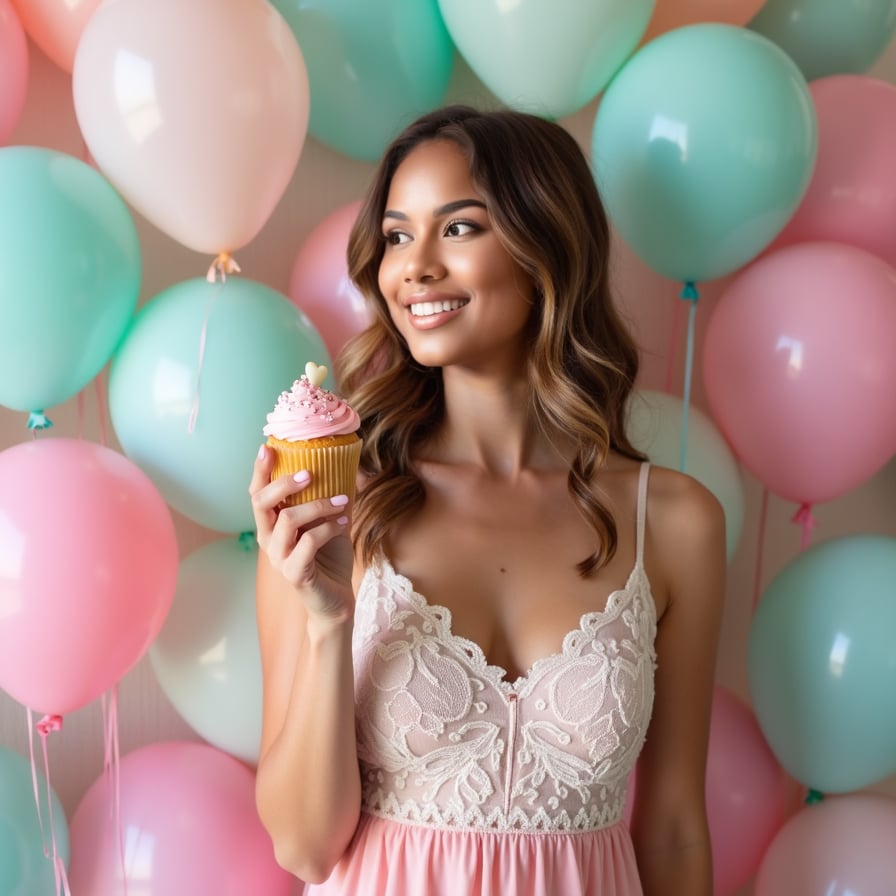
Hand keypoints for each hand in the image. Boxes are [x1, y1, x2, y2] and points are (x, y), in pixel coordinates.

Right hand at [249, 445, 354, 623]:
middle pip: (260, 502)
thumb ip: (326, 498)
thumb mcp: (327, 522)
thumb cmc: (330, 558)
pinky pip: (308, 542)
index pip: (257, 493)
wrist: (336, 600)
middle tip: (309, 473)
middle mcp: (269, 540)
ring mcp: (279, 558)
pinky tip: (344, 523)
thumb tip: (346, 466)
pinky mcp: (294, 573)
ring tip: (342, 501)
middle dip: (283, 483)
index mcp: (272, 526)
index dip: (260, 471)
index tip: (269, 447)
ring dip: (318, 505)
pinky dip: (329, 528)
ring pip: (287, 519)